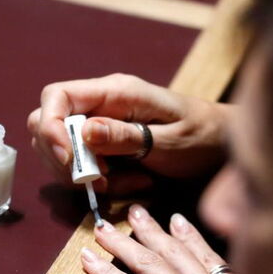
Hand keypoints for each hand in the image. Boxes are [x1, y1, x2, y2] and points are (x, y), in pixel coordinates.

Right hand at [27, 74, 230, 193]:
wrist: (224, 142)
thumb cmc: (204, 135)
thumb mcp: (170, 140)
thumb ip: (128, 136)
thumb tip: (86, 132)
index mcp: (116, 91)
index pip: (56, 97)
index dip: (50, 128)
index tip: (68, 161)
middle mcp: (102, 103)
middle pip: (48, 124)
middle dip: (64, 160)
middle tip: (100, 181)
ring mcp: (102, 123)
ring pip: (62, 150)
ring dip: (86, 175)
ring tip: (127, 182)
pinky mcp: (106, 144)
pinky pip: (85, 165)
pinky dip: (102, 181)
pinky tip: (134, 182)